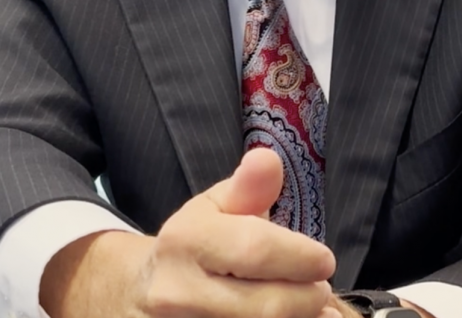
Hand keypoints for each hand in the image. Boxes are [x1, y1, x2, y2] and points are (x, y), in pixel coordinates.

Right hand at [42, 148, 339, 317]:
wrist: (138, 295)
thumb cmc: (193, 248)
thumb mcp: (214, 209)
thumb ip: (248, 187)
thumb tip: (268, 159)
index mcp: (185, 242)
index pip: (256, 251)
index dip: (301, 258)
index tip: (323, 261)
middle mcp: (176, 293)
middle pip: (266, 307)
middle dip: (307, 298)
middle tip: (319, 290)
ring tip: (310, 309)